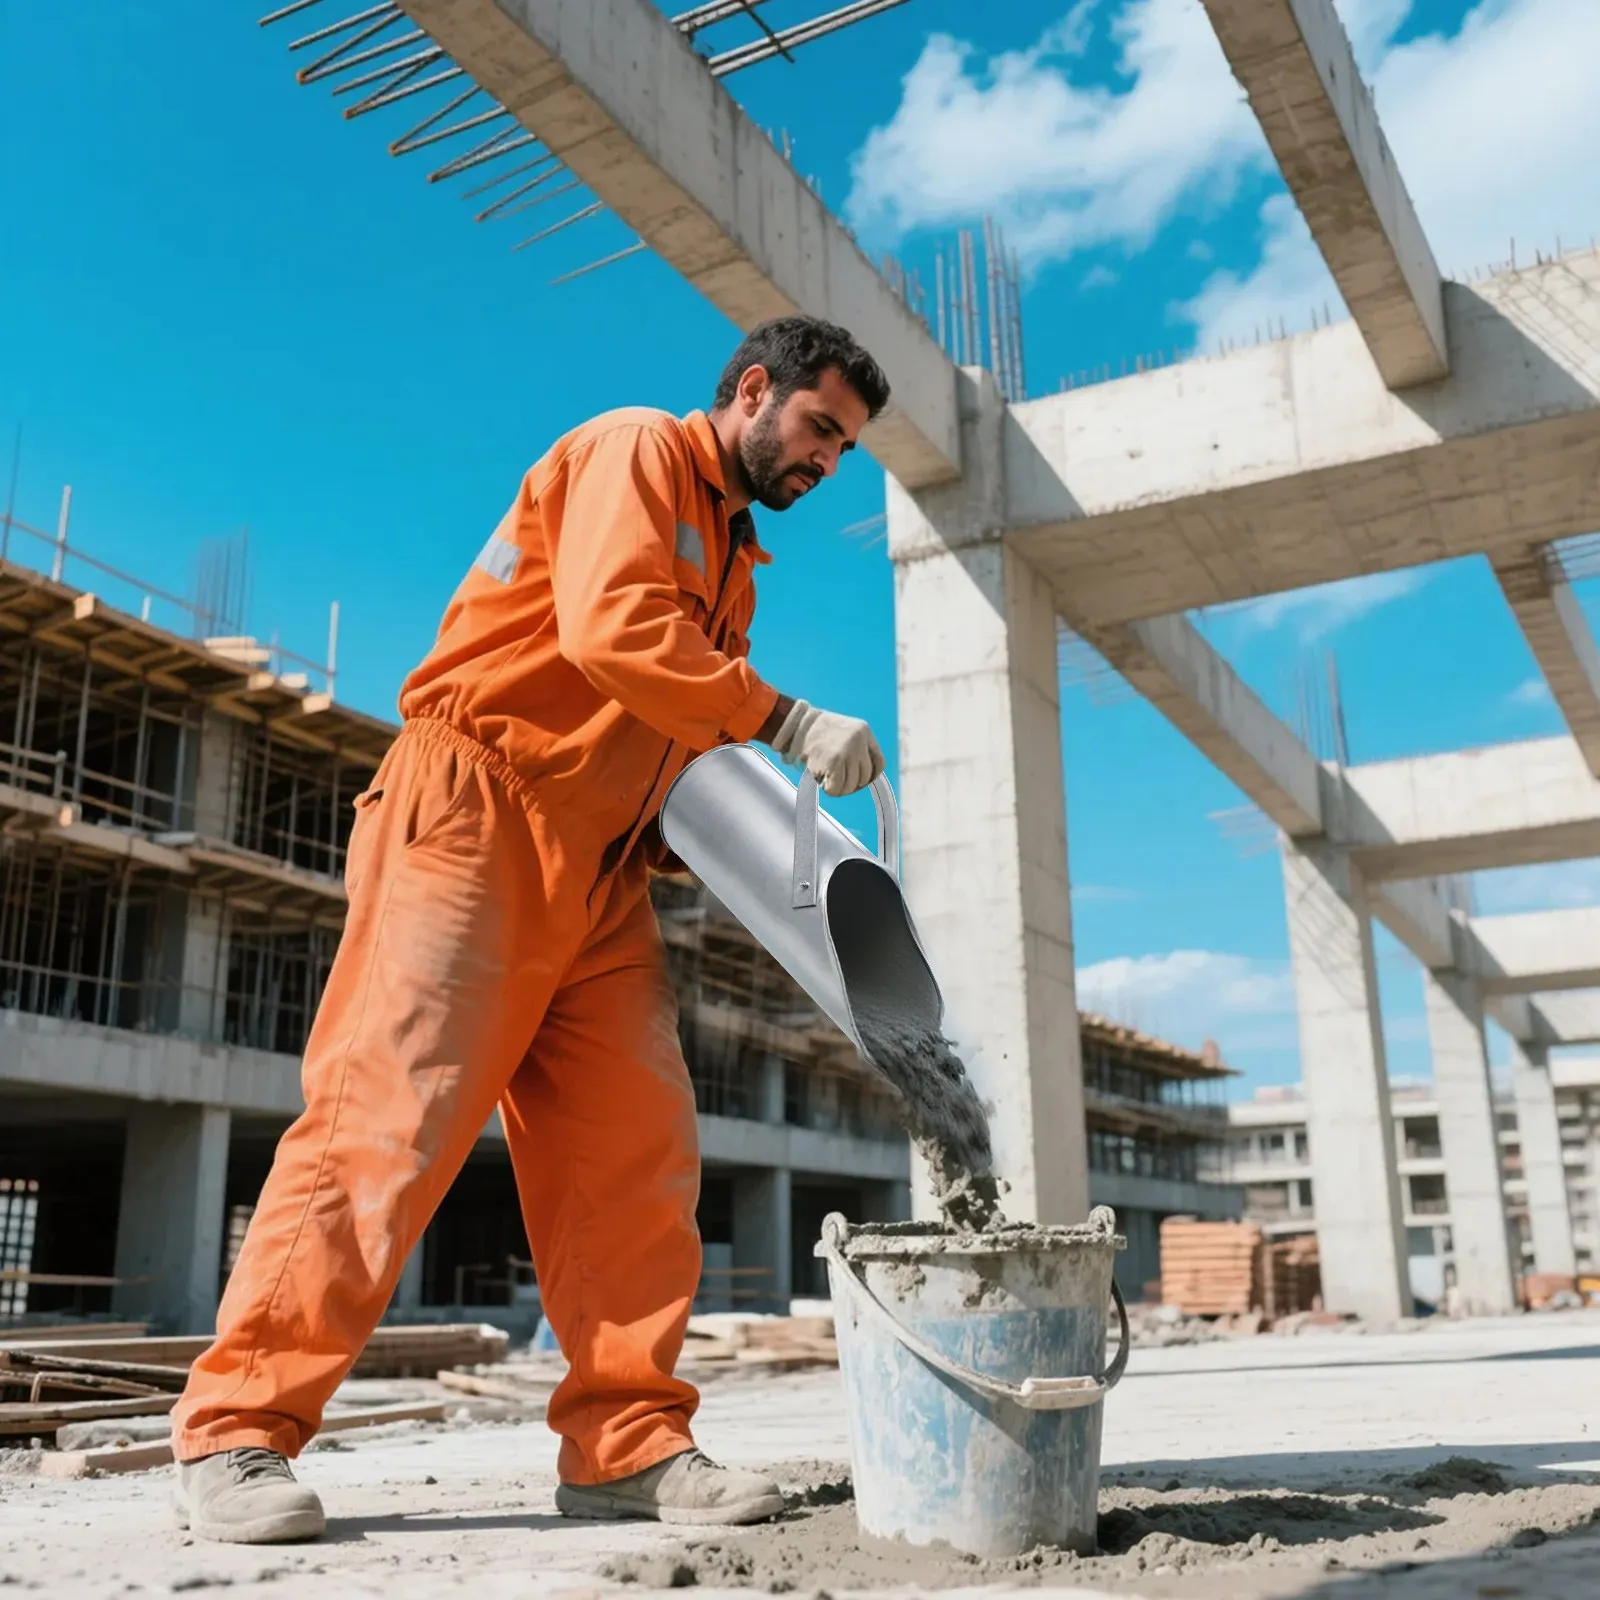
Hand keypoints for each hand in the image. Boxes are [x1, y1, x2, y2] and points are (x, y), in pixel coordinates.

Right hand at [769, 699, 884, 797]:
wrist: (796, 724)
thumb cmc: (818, 732)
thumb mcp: (845, 731)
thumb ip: (858, 748)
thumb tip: (864, 776)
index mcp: (864, 731)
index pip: (879, 763)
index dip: (870, 776)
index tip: (860, 781)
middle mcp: (859, 740)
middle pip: (865, 776)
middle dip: (852, 783)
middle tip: (838, 780)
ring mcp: (847, 751)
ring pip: (851, 785)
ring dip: (840, 787)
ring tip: (828, 777)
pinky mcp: (833, 762)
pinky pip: (837, 788)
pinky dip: (830, 790)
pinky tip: (823, 781)